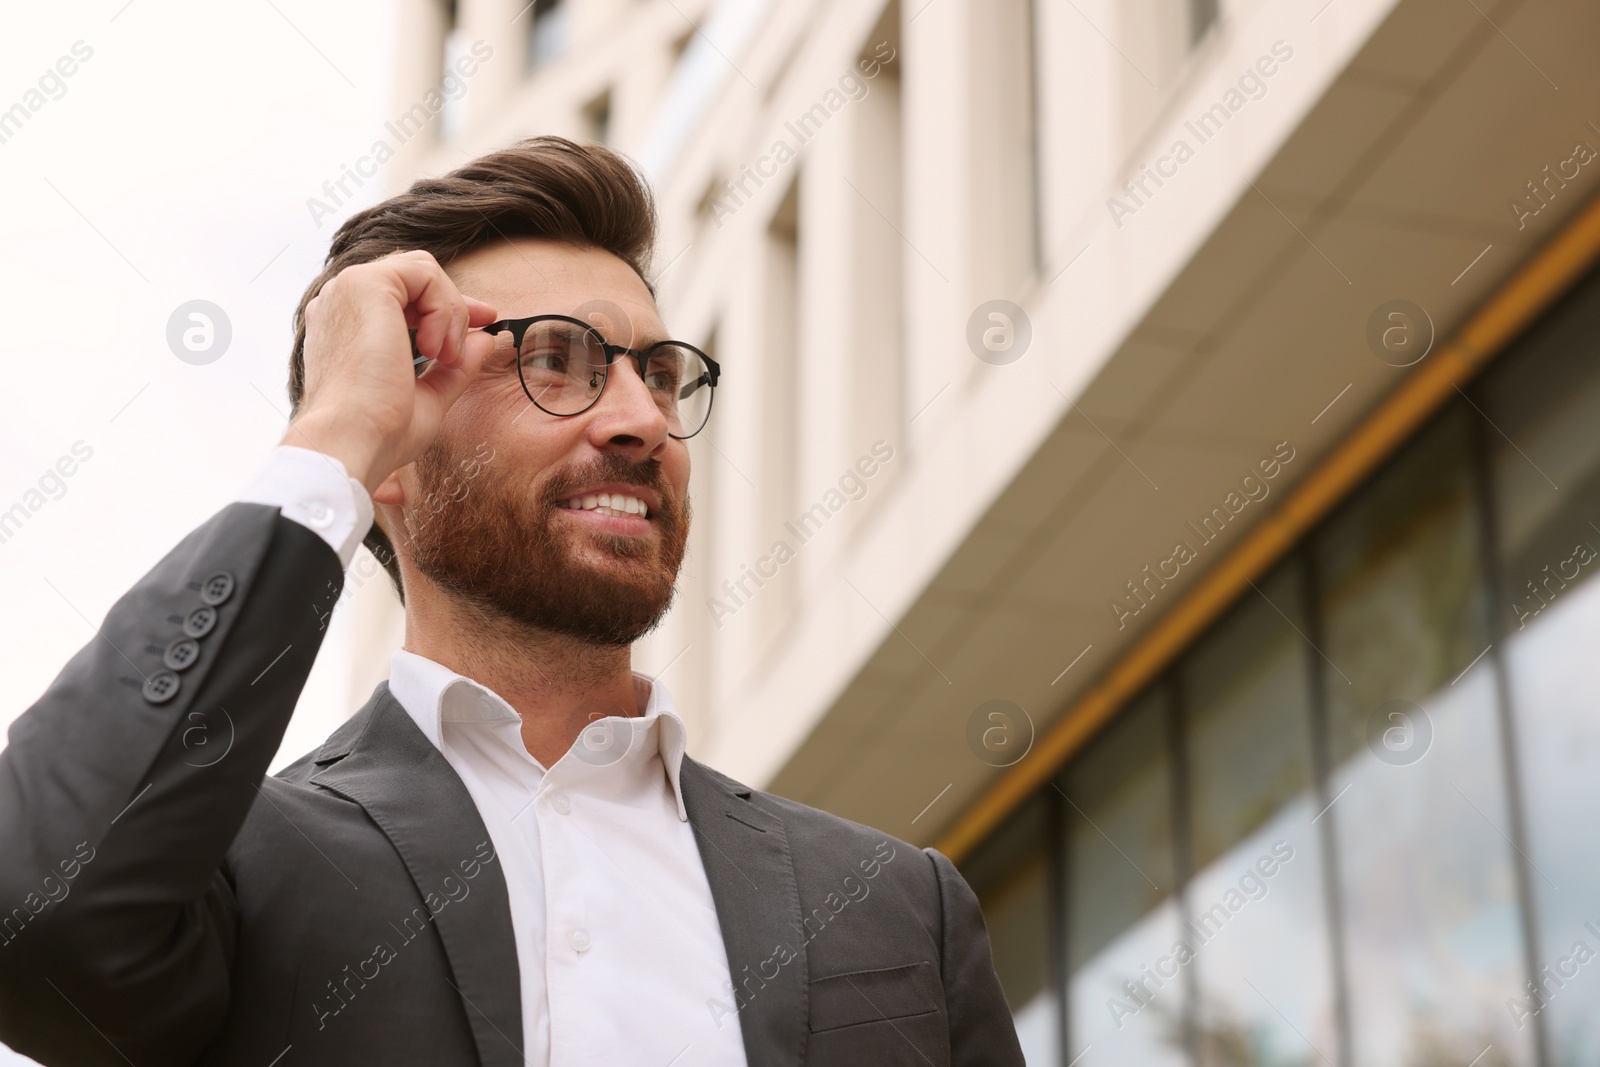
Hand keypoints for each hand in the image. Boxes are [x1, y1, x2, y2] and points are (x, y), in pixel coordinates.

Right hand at [285, 249, 498, 493]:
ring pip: (423, 272)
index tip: (482, 325)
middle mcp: (342, 302)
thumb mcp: (427, 396)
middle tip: (484, 324)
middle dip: (456, 300)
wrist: (352, 442)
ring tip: (445, 357)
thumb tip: (484, 341)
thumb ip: (454, 368)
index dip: (446, 306)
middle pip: (414, 276)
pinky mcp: (364, 283)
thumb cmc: (379, 432)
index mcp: (347, 326)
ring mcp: (349, 289)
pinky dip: (444, 309)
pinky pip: (425, 274)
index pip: (403, 296)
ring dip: (451, 313)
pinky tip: (435, 349)